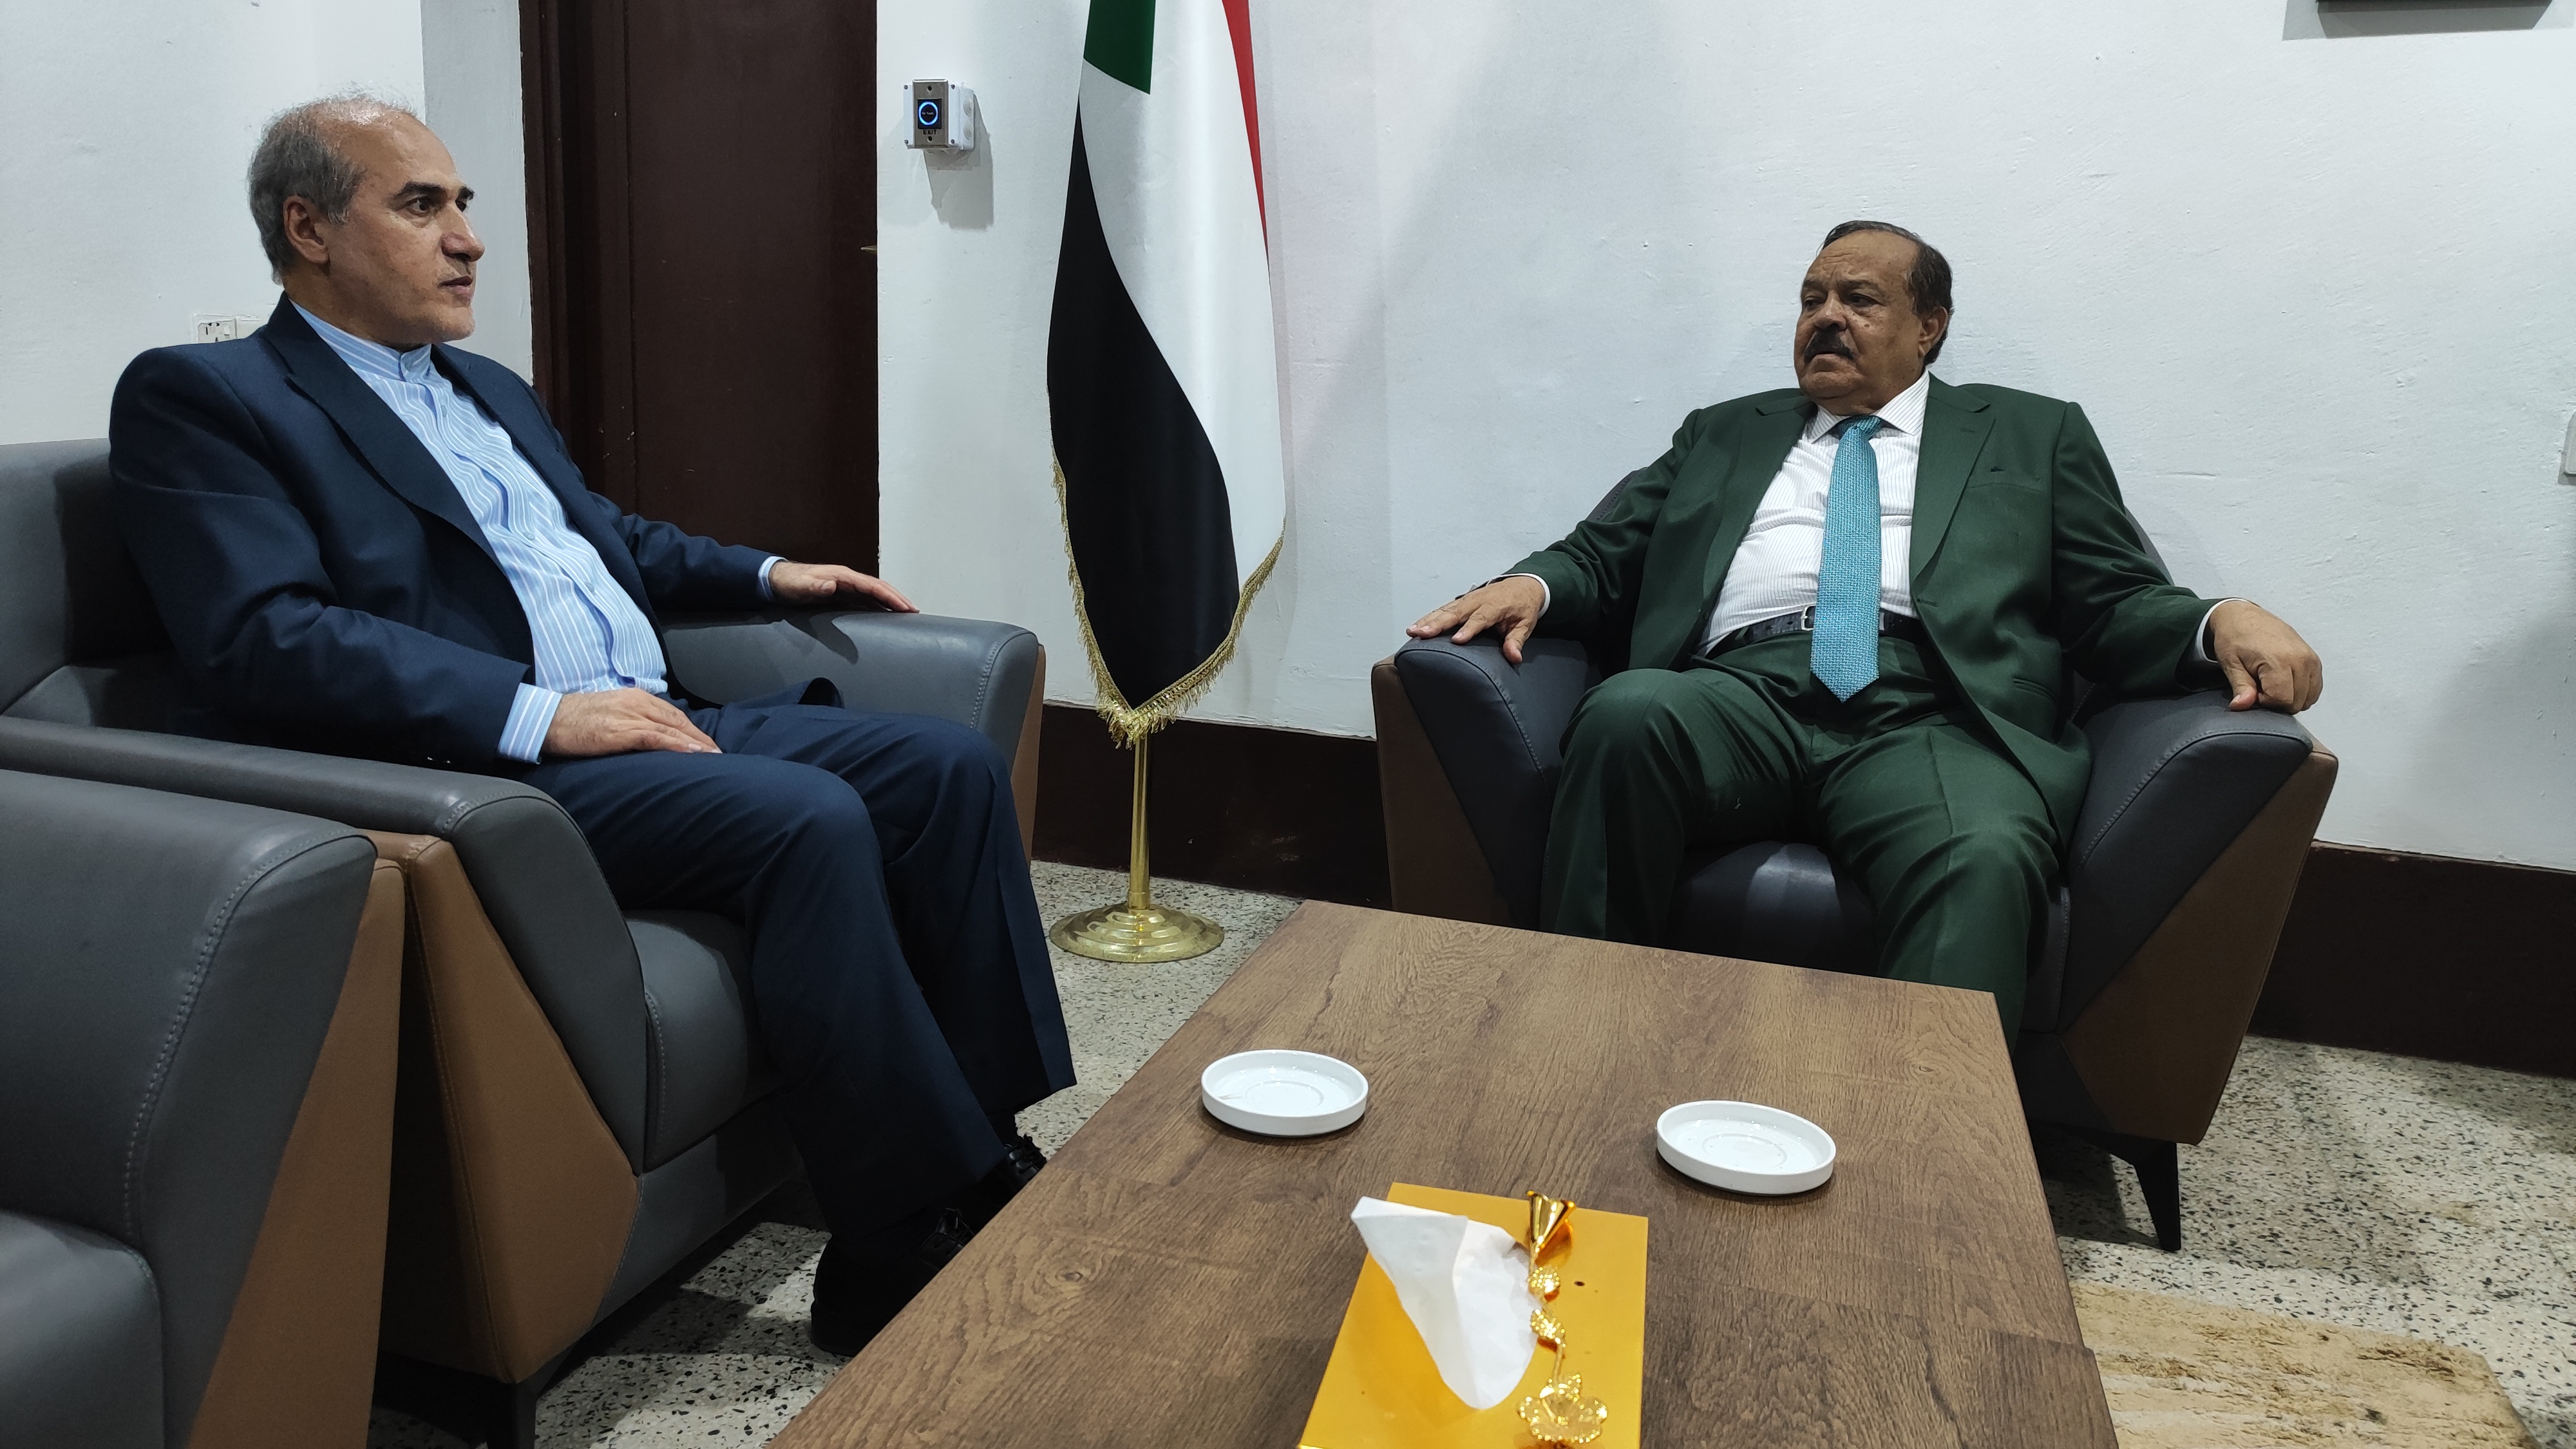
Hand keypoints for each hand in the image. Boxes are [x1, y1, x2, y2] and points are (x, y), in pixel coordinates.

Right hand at [543, 688, 721, 757]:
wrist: (548, 719)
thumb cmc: (577, 720)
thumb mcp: (611, 714)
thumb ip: (633, 721)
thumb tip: (653, 738)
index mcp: (636, 698)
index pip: (673, 715)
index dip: (694, 731)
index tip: (709, 746)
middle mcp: (637, 703)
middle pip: (678, 722)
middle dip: (702, 739)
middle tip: (721, 755)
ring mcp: (629, 716)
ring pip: (671, 729)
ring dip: (696, 745)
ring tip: (714, 758)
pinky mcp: (619, 731)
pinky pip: (654, 738)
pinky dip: (676, 745)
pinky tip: (692, 754)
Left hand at [769, 561, 916, 611]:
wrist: (779, 580)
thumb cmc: (790, 583)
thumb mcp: (800, 586)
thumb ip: (814, 587)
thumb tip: (831, 586)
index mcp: (842, 576)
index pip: (873, 585)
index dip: (890, 596)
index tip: (904, 606)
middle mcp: (848, 579)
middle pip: (879, 587)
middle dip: (898, 598)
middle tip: (915, 611)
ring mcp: (846, 586)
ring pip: (875, 593)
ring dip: (891, 601)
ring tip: (907, 613)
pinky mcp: (842, 593)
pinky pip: (866, 599)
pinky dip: (879, 605)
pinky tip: (886, 614)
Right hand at [1405, 576, 1547, 664]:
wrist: (1522, 584)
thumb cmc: (1522, 607)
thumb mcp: (1525, 624)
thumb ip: (1517, 640)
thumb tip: (1514, 657)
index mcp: (1496, 605)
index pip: (1480, 618)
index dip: (1468, 629)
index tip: (1456, 641)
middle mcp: (1478, 600)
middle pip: (1456, 612)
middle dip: (1438, 623)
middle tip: (1422, 633)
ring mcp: (1467, 599)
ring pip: (1445, 609)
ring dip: (1428, 620)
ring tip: (1412, 631)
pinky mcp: (1460, 601)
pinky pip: (1442, 609)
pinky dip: (1428, 617)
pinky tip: (1416, 626)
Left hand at [2208, 600, 2322, 713]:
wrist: (2243, 616)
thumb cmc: (2235, 636)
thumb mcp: (2231, 663)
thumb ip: (2241, 687)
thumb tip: (2242, 705)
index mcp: (2281, 660)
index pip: (2283, 701)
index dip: (2265, 702)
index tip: (2253, 691)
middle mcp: (2301, 659)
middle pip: (2297, 703)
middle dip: (2277, 701)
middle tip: (2260, 686)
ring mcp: (2311, 659)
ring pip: (2308, 698)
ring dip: (2290, 697)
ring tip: (2270, 683)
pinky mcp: (2314, 659)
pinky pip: (2314, 688)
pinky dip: (2300, 691)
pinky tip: (2283, 682)